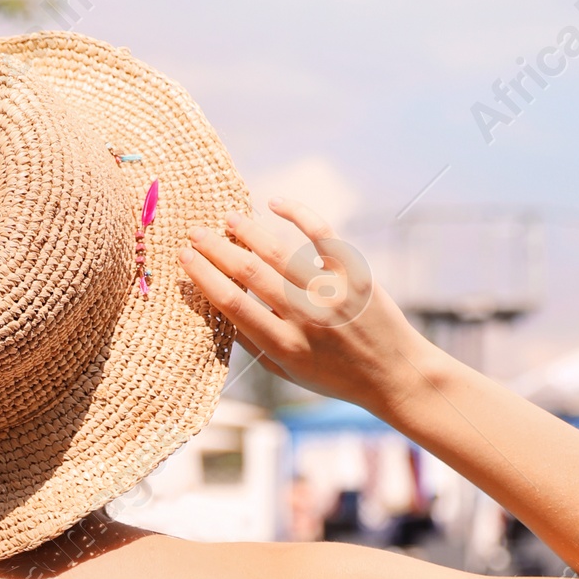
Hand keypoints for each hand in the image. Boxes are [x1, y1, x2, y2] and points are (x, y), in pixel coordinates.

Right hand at [180, 199, 439, 416]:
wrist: (394, 374)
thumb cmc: (334, 376)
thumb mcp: (287, 372)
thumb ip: (253, 344)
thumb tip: (216, 310)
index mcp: (284, 345)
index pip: (233, 303)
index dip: (204, 276)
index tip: (185, 258)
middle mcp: (305, 317)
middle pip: (250, 273)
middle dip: (216, 248)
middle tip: (194, 232)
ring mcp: (331, 293)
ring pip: (280, 251)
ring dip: (248, 231)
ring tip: (228, 219)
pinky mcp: (354, 274)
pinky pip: (322, 235)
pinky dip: (298, 213)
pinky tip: (275, 203)